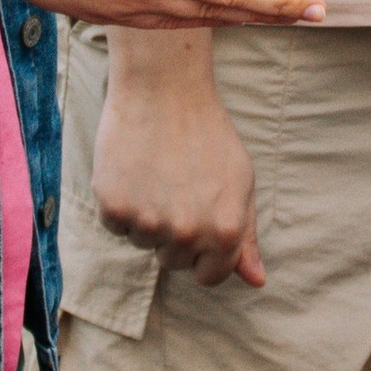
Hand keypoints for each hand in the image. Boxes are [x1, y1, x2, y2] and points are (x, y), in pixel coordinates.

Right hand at [94, 35, 264, 288]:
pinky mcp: (114, 208)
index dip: (204, 253)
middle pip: (173, 262)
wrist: (162, 89)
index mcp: (225, 232)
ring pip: (144, 243)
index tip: (198, 226)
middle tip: (177, 187)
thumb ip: (246, 236)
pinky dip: (122, 203)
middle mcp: (186, 234)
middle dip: (175, 234)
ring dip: (147, 217)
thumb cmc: (207, 132)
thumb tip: (256, 282)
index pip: (210, 276)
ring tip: (156, 172)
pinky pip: (117, 226)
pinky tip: (134, 169)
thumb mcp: (240, 181)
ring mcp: (148, 223)